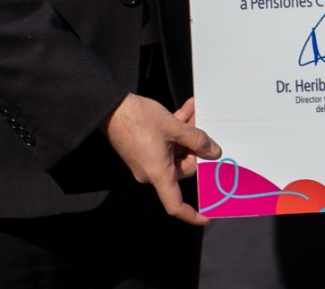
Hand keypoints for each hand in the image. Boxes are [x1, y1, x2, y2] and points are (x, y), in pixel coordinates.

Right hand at [102, 94, 220, 225]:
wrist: (110, 108)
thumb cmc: (137, 119)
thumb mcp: (173, 126)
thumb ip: (197, 140)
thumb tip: (215, 152)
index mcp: (158, 173)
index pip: (175, 205)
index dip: (192, 215)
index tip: (208, 217)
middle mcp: (151, 172)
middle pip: (182, 168)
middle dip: (195, 147)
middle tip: (203, 124)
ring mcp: (146, 161)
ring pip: (176, 152)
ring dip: (186, 134)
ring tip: (194, 111)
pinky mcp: (143, 151)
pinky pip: (166, 145)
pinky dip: (175, 131)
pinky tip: (185, 110)